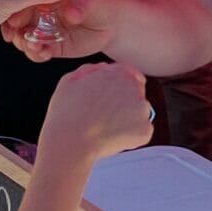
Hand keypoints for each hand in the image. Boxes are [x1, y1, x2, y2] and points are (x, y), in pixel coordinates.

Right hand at [7, 0, 116, 61]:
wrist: (111, 24)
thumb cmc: (99, 4)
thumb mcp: (91, 1)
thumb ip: (80, 6)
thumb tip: (70, 13)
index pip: (25, 3)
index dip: (17, 11)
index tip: (14, 20)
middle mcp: (41, 15)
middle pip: (19, 23)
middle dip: (15, 31)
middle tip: (20, 38)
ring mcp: (44, 31)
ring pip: (26, 39)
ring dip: (25, 44)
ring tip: (34, 47)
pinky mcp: (52, 47)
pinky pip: (38, 52)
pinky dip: (37, 54)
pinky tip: (44, 54)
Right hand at [39, 61, 153, 161]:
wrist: (71, 141)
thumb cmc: (67, 113)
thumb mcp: (71, 81)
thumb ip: (91, 70)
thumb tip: (102, 69)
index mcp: (119, 72)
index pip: (132, 76)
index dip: (121, 88)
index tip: (112, 99)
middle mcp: (135, 87)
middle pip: (137, 94)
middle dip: (125, 103)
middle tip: (105, 116)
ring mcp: (143, 109)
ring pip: (139, 113)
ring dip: (128, 119)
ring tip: (105, 128)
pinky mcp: (145, 130)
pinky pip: (140, 132)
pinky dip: (130, 136)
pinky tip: (111, 138)